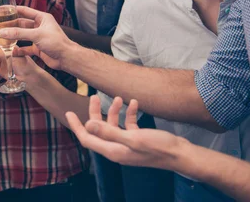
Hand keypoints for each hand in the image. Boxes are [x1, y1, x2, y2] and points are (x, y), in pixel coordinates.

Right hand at [0, 6, 72, 69]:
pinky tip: (10, 51)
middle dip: (11, 25)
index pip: (25, 11)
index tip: (2, 9)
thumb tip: (2, 32)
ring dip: (13, 37)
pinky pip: (25, 48)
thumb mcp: (36, 35)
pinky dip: (18, 50)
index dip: (13, 9)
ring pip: (22, 36)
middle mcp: (40, 26)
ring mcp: (38, 38)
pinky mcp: (38, 48)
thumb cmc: (56, 42)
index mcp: (42, 18)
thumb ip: (18, 33)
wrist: (66, 58)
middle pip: (22, 24)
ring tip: (1, 38)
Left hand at [66, 95, 183, 171]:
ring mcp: (128, 144)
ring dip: (115, 110)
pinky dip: (128, 114)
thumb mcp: (133, 138)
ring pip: (114, 125)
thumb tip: (88, 125)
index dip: (76, 126)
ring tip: (119, 97)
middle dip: (95, 112)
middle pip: (99, 129)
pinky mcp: (138, 139)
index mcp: (113, 151)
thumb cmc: (159, 147)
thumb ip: (109, 132)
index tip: (68, 112)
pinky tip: (134, 102)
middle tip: (94, 95)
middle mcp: (118, 148)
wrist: (181, 154)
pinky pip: (128, 125)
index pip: (87, 139)